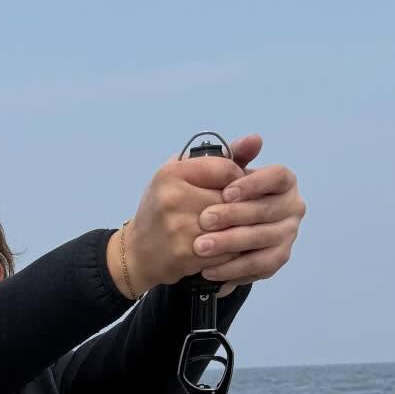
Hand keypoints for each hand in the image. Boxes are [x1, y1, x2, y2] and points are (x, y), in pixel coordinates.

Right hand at [111, 144, 246, 294]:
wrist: (137, 253)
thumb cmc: (163, 208)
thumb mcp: (181, 176)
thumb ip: (221, 158)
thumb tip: (257, 139)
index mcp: (171, 173)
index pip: (227, 169)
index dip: (238, 180)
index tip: (233, 189)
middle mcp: (173, 198)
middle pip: (231, 198)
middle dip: (241, 206)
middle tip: (240, 211)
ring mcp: (179, 228)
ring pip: (232, 225)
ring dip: (240, 228)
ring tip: (236, 228)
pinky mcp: (185, 254)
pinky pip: (227, 250)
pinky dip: (232, 249)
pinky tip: (226, 247)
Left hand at [192, 134, 305, 286]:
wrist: (216, 231)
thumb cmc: (220, 197)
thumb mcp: (220, 174)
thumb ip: (232, 156)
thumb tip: (254, 139)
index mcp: (283, 181)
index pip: (277, 177)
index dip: (254, 184)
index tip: (226, 192)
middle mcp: (292, 206)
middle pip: (267, 210)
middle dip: (234, 216)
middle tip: (204, 220)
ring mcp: (288, 233)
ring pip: (263, 239)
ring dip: (230, 244)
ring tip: (201, 247)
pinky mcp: (278, 258)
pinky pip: (259, 265)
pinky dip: (233, 269)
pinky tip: (209, 269)